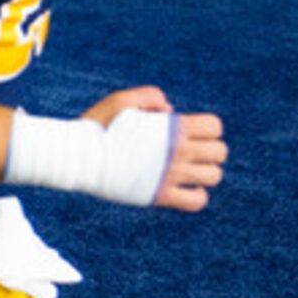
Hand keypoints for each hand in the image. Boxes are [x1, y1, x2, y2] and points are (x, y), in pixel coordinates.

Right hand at [83, 85, 225, 211]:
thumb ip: (149, 96)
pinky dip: (196, 196)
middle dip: (208, 150)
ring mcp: (170, 175)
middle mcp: (177, 152)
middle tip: (188, 151)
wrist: (77, 157)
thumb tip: (168, 110)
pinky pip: (197, 201)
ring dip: (204, 173)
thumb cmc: (96, 126)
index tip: (188, 131)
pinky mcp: (160, 195)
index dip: (206, 127)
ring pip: (213, 176)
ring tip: (186, 171)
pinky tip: (182, 189)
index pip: (214, 127)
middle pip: (219, 152)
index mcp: (173, 128)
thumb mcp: (120, 100)